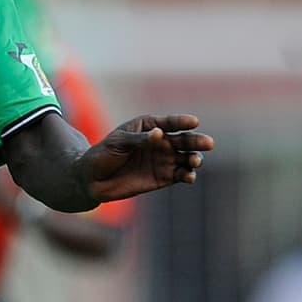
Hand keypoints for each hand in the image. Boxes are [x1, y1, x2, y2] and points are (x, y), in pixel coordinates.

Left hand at [75, 114, 211, 202]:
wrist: (93, 179)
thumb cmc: (103, 154)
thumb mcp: (118, 142)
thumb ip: (139, 139)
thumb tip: (159, 134)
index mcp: (149, 126)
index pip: (169, 122)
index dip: (182, 122)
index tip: (194, 122)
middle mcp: (160, 142)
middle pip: (184, 140)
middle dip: (196, 141)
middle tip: (208, 144)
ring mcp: (164, 160)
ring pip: (186, 158)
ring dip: (194, 159)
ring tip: (195, 162)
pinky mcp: (164, 178)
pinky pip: (181, 175)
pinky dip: (188, 175)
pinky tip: (190, 176)